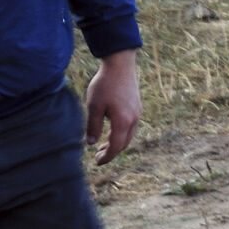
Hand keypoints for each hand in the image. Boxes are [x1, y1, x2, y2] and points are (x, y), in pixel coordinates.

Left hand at [85, 50, 140, 164]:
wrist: (120, 65)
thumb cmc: (105, 85)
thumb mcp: (94, 106)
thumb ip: (93, 126)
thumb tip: (91, 143)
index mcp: (123, 122)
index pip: (117, 146)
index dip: (107, 156)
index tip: (97, 162)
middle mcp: (134, 120)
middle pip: (124, 143)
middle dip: (112, 152)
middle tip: (97, 156)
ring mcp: (137, 113)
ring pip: (128, 135)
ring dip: (116, 143)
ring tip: (103, 145)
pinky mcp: (136, 107)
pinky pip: (130, 126)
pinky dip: (121, 133)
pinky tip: (111, 130)